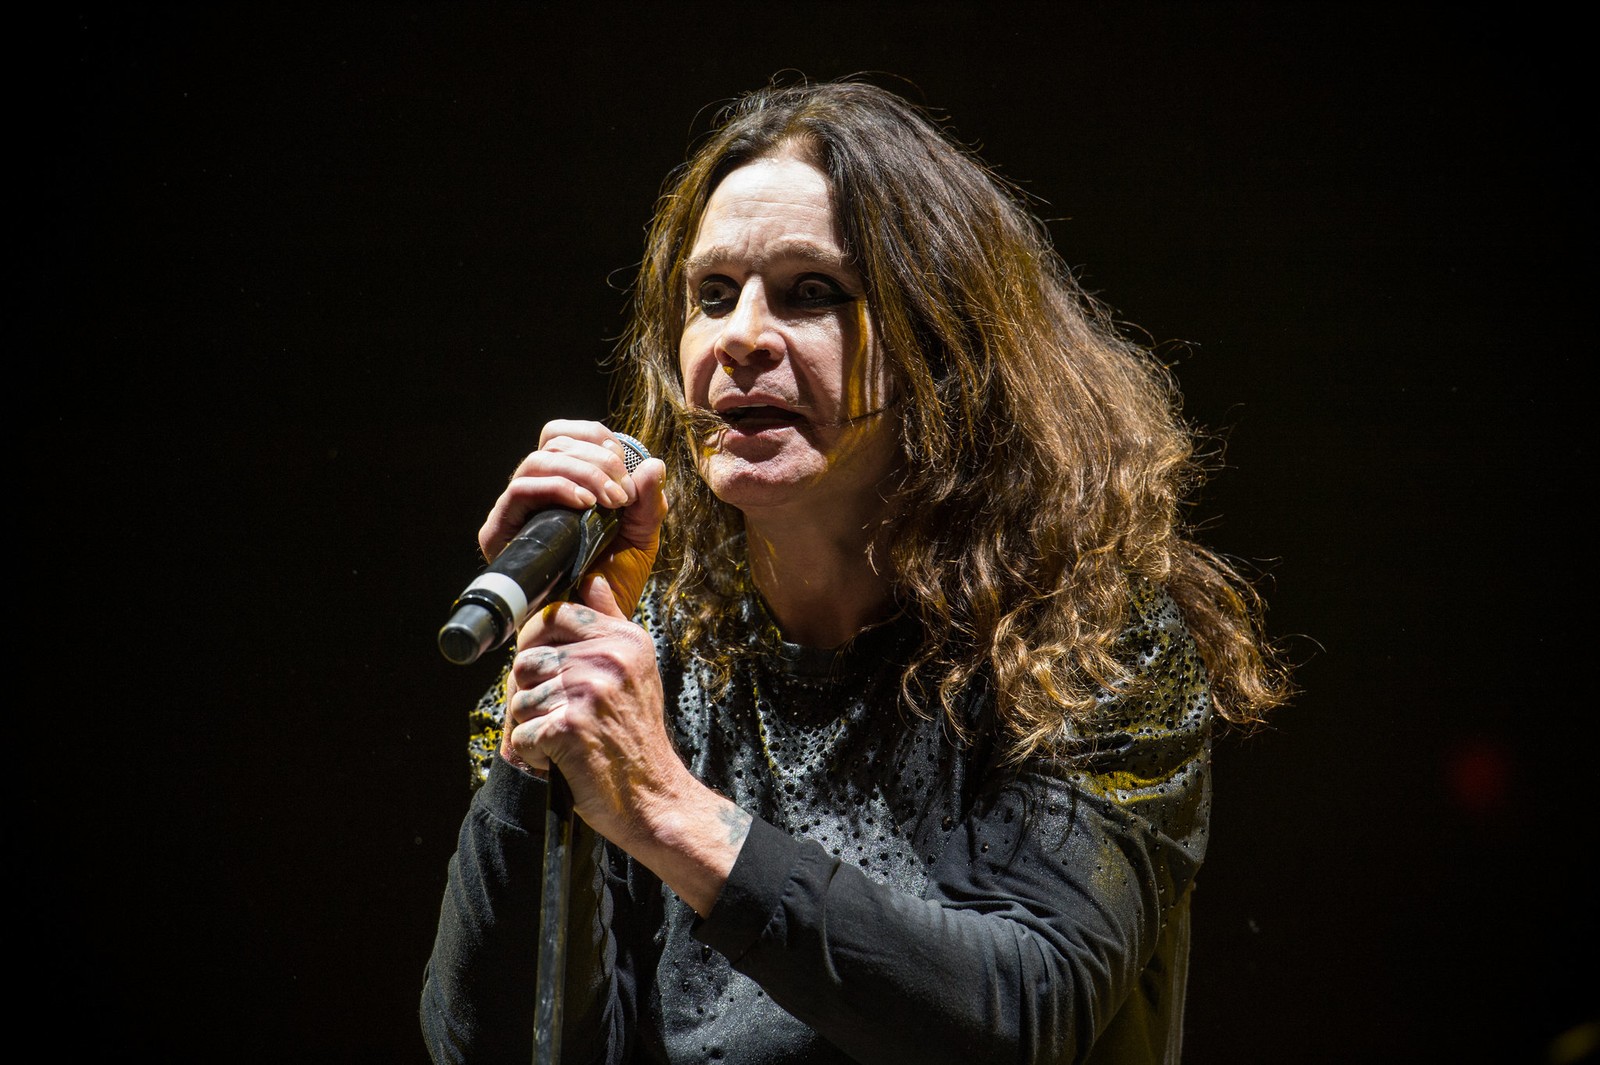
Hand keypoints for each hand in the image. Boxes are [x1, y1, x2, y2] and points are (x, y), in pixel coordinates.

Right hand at [479, 420, 666, 619]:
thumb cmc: (611, 585)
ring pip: (537, 460)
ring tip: (610, 501)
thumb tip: (653, 464)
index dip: (596, 438)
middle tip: (622, 492)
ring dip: (581, 472)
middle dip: (596, 458)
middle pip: (553, 441)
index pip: (566, 435)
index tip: (625, 465)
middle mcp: (536, 493)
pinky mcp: (499, 531)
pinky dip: (556, 487)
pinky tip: (585, 505)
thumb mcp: (641, 538)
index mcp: (564, 484)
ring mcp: (515, 511)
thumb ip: (648, 502)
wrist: (590, 626)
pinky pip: (520, 490)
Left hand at [504, 581, 747, 916]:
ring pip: (518, 698)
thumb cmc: (637, 739)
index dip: (538, 643)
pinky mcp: (569, 727)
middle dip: (532, 694)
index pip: (554, 615)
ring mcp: (589, 692)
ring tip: (564, 741)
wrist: (655, 797)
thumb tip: (593, 581)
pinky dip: (532, 755)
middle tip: (560, 717)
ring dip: (531, 727)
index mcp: (625, 640)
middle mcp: (609, 659)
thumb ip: (610, 622)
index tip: (550, 672)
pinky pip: (521, 733)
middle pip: (527, 659)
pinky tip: (560, 760)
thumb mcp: (636, 670)